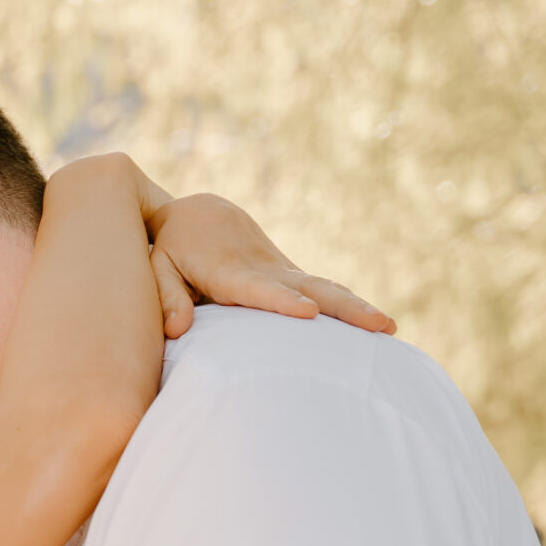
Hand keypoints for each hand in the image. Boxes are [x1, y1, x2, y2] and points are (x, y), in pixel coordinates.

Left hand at [146, 190, 394, 341]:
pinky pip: (320, 289)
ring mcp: (280, 271)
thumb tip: (176, 330)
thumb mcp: (156, 266)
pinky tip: (375, 325)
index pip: (258, 289)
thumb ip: (165, 295)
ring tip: (389, 328)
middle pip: (306, 289)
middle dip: (342, 307)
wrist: (199, 215)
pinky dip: (348, 304)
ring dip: (355, 307)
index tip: (309, 313)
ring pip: (322, 288)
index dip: (282, 301)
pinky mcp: (288, 275)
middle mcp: (262, 268)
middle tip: (377, 325)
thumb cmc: (172, 247)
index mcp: (228, 269)